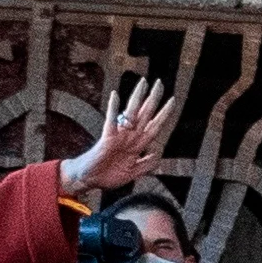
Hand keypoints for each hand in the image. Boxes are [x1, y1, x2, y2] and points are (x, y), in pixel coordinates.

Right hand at [66, 79, 171, 195]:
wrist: (89, 180)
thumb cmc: (108, 176)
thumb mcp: (132, 173)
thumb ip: (145, 165)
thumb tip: (157, 155)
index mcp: (137, 145)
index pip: (154, 126)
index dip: (164, 114)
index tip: (172, 100)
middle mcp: (130, 137)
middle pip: (145, 114)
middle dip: (153, 99)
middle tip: (160, 82)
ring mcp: (119, 136)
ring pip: (131, 113)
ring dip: (138, 98)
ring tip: (143, 83)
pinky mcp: (107, 138)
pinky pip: (111, 121)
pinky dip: (113, 109)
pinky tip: (115, 95)